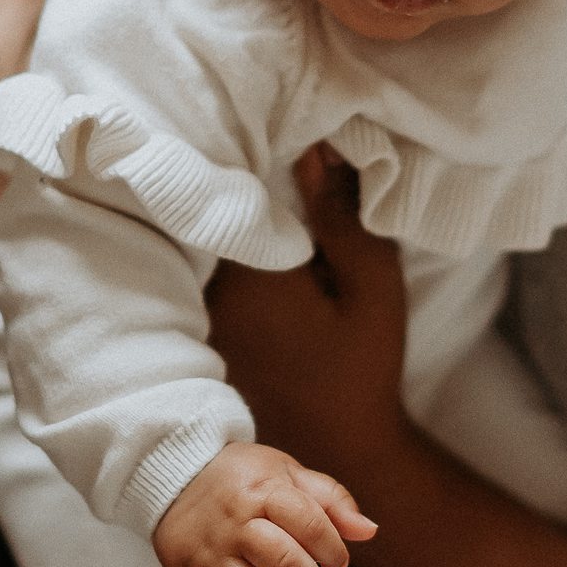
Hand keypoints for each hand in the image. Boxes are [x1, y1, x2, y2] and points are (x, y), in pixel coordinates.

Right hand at [153, 442, 376, 566]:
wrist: (174, 474)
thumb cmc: (241, 478)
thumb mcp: (285, 472)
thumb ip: (330, 500)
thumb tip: (368, 531)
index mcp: (262, 491)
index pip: (307, 522)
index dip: (331, 548)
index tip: (340, 565)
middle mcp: (233, 523)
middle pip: (281, 562)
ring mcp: (207, 553)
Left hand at [207, 148, 413, 473]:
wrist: (336, 444)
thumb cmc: (361, 367)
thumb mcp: (373, 287)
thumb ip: (344, 217)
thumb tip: (318, 147)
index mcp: (247, 276)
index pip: (235, 184)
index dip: (258, 145)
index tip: (281, 123)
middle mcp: (204, 289)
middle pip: (211, 206)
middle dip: (239, 170)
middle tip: (274, 144)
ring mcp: (192, 309)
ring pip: (205, 232)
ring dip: (232, 205)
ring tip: (270, 179)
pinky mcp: (196, 321)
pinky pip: (202, 260)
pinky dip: (224, 240)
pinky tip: (257, 232)